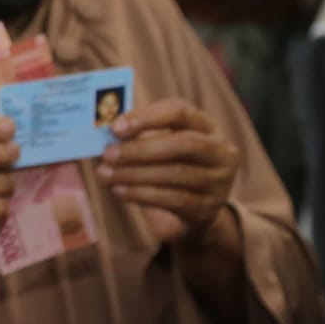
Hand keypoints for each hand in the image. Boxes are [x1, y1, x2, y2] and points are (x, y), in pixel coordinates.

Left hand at [96, 99, 238, 246]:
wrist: (192, 212)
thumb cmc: (168, 167)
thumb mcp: (157, 146)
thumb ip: (137, 135)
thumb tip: (103, 130)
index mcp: (206, 126)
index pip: (180, 111)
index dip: (147, 117)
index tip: (115, 128)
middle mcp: (221, 151)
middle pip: (183, 144)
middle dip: (140, 149)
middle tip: (107, 155)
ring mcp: (219, 181)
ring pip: (175, 174)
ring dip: (134, 174)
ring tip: (105, 174)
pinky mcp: (209, 208)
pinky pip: (173, 199)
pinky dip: (141, 194)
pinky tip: (119, 191)